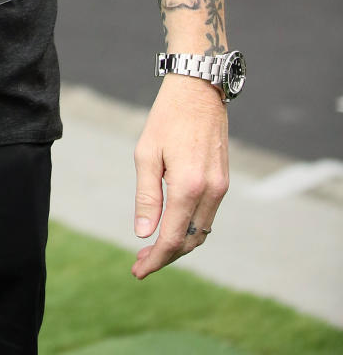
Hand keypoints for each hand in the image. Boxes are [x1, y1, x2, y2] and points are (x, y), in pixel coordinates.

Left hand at [131, 74, 228, 278]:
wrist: (198, 89)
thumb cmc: (167, 117)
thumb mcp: (146, 154)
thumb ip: (146, 196)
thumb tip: (144, 233)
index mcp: (188, 186)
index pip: (172, 237)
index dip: (155, 259)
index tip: (137, 270)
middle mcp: (210, 191)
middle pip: (189, 240)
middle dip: (165, 256)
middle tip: (141, 262)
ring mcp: (221, 187)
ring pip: (201, 231)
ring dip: (179, 244)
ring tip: (152, 248)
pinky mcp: (223, 181)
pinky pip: (207, 215)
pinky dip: (190, 228)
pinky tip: (171, 227)